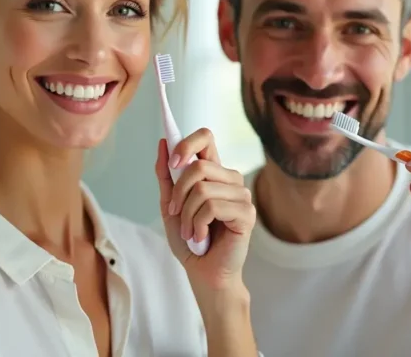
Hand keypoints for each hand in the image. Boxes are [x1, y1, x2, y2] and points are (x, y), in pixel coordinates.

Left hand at [154, 128, 255, 293]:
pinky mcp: (247, 213)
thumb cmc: (189, 240)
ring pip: (203, 189)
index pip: (206, 137)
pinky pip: (213, 207)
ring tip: (189, 232)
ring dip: (187, 215)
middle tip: (174, 213)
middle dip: (178, 193)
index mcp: (213, 172)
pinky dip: (198, 225)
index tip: (173, 162)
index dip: (187, 144)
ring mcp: (241, 195)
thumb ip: (166, 176)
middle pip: (199, 166)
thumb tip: (163, 143)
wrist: (203, 273)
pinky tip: (201, 237)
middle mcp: (230, 179)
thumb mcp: (170, 205)